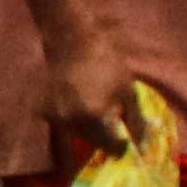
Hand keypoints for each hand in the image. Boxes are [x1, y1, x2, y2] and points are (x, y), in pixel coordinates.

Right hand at [41, 28, 142, 168]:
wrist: (73, 42)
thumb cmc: (106, 62)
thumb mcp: (128, 91)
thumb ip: (135, 120)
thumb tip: (141, 143)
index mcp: (96, 115)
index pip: (113, 145)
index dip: (123, 145)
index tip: (128, 141)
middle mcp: (73, 120)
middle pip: (94, 143)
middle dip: (106, 139)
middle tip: (114, 130)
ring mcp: (56, 116)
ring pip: (78, 135)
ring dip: (90, 132)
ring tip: (97, 117)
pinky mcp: (44, 111)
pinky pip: (63, 125)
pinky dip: (74, 122)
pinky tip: (80, 109)